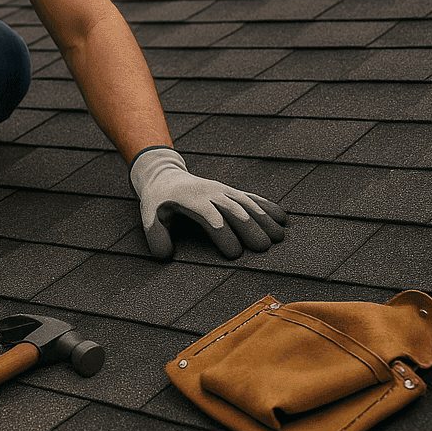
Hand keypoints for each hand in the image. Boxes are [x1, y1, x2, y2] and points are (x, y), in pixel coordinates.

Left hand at [128, 147, 288, 259]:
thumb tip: (164, 256)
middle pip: (234, 210)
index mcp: (192, 200)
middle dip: (250, 228)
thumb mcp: (149, 215)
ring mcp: (223, 190)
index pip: (211, 217)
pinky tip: (283, 218)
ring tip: (279, 237)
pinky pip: (251, 198)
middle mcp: (211, 192)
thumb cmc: (158, 200)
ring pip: (247, 203)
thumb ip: (155, 236)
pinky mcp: (230, 191)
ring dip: (264, 219)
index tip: (234, 254)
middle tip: (263, 248)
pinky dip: (267, 207)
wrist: (164, 174)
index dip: (223, 234)